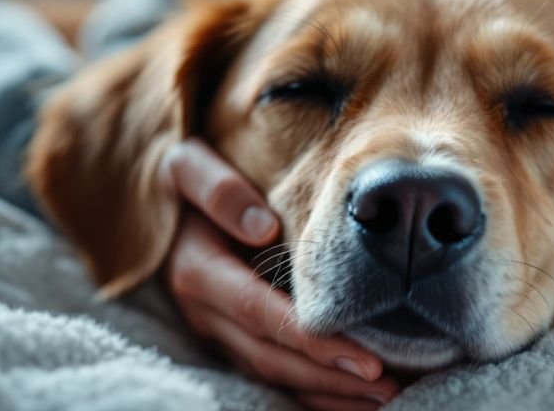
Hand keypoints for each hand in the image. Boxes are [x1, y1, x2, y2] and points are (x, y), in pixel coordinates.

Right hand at [162, 139, 399, 409]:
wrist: (161, 197)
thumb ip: (218, 190)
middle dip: (331, 378)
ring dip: (327, 394)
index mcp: (199, 272)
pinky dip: (312, 392)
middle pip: (272, 357)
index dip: (313, 341)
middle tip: (391, 388)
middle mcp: (206, 313)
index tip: (368, 360)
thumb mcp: (188, 165)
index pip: (262, 314)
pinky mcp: (230, 339)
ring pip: (273, 376)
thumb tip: (261, 226)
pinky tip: (353, 399)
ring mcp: (216, 332)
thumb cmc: (187, 177)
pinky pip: (271, 376)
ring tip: (385, 401)